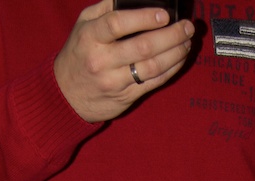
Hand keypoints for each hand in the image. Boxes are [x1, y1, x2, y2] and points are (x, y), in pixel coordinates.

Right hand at [54, 0, 194, 123]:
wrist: (67, 95)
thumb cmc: (79, 53)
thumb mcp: (84, 26)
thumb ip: (105, 10)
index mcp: (91, 37)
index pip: (117, 24)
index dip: (143, 18)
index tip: (164, 14)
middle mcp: (102, 60)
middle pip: (142, 47)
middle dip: (170, 36)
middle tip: (186, 27)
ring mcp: (115, 81)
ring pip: (152, 67)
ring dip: (175, 53)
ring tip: (187, 42)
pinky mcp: (127, 97)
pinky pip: (154, 82)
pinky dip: (171, 70)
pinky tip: (179, 58)